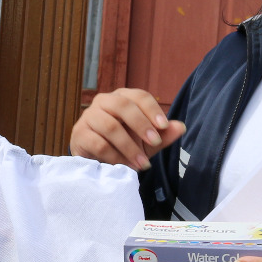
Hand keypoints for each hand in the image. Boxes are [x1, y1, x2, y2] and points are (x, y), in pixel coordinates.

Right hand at [69, 88, 185, 170]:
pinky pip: (98, 143)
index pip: (139, 96)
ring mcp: (89, 116)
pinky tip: (125, 166)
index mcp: (122, 97)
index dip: (152, 109)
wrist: (97, 160)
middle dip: (141, 124)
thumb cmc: (123, 145)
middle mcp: (104, 101)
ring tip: (142, 163)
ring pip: (110, 126)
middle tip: (155, 143)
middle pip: (123, 105)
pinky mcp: (80, 134)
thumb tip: (181, 127)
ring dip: (129, 147)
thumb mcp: (147, 142)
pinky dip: (115, 156)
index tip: (164, 126)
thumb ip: (163, 135)